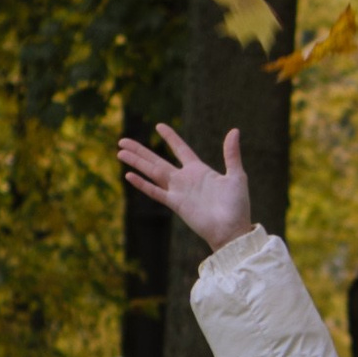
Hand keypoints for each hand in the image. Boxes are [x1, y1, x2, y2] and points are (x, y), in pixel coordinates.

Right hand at [117, 123, 252, 251]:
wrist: (232, 230)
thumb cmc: (237, 206)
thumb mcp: (236, 176)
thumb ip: (231, 154)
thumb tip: (235, 130)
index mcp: (199, 170)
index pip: (181, 149)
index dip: (170, 138)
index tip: (158, 126)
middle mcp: (185, 179)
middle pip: (157, 160)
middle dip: (140, 150)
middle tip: (123, 140)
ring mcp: (178, 191)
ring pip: (152, 172)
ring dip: (137, 162)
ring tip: (120, 152)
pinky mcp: (176, 204)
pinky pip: (156, 192)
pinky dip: (142, 184)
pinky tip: (129, 175)